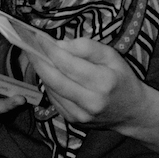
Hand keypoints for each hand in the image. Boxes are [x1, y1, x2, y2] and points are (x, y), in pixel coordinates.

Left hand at [29, 36, 151, 131]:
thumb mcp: (112, 56)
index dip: (50, 50)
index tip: (38, 37)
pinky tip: (50, 73)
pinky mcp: (72, 120)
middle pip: (54, 79)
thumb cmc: (122, 79)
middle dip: (38, 60)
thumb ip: (87, 47)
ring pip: (51, 89)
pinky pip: (53, 99)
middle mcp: (90, 101)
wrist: (131, 112)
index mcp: (103, 82)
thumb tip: (60, 44)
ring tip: (37, 56)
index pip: (68, 64)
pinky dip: (48, 84)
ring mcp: (80, 115)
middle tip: (27, 45)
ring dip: (41, 71)